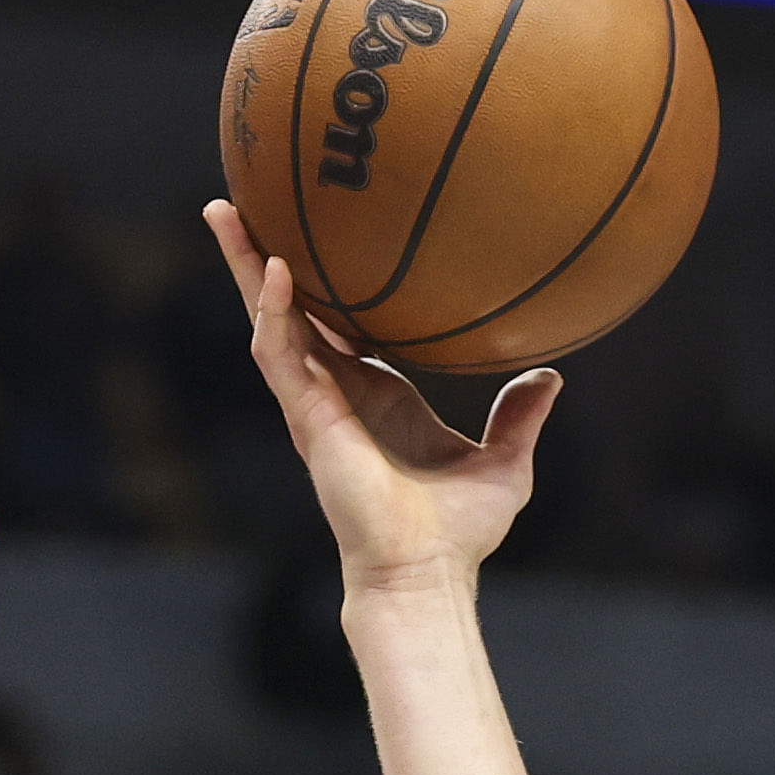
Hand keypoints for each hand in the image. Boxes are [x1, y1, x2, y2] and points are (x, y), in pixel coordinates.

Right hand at [202, 199, 560, 598]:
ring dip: (244, 267)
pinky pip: (279, 354)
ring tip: (224, 211)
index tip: (318, 234)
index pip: (339, 324)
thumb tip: (550, 376)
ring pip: (269, 320)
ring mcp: (316, 404)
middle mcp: (336, 393)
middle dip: (260, 257)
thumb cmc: (459, 532)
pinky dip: (273, 311)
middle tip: (239, 202)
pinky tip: (272, 268)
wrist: (426, 573)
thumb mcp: (504, 462)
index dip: (324, 283)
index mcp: (376, 394)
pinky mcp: (308, 420)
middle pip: (289, 310)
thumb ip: (518, 417)